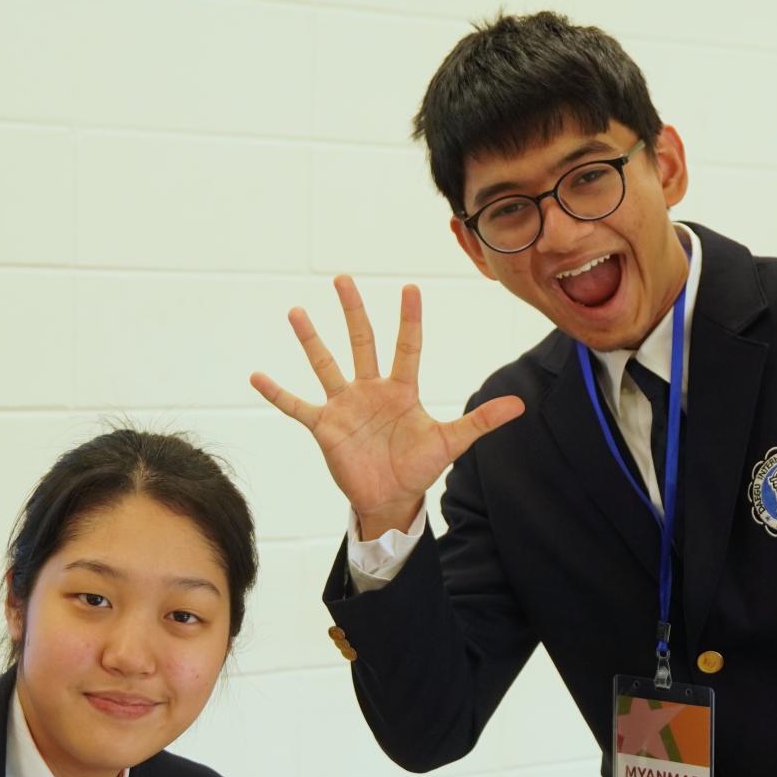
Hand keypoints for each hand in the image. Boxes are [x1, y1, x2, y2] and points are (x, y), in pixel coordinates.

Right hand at [250, 276, 523, 537]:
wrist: (391, 497)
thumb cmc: (419, 466)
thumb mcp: (451, 442)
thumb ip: (480, 421)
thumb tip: (519, 406)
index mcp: (401, 389)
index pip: (407, 346)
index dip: (410, 319)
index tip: (410, 288)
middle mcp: (370, 389)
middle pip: (362, 341)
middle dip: (353, 311)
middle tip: (343, 278)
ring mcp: (344, 405)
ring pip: (326, 364)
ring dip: (311, 339)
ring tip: (297, 312)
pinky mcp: (324, 426)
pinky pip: (296, 406)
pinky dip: (277, 392)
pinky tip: (257, 375)